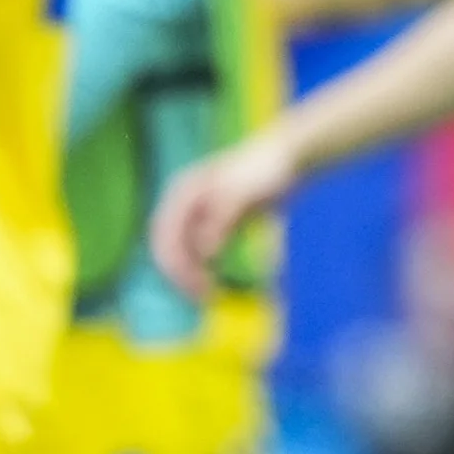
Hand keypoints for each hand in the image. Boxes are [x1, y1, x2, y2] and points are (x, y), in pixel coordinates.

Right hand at [151, 136, 298, 301]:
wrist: (288, 156)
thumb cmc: (264, 170)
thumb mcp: (242, 193)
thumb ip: (221, 219)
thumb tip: (205, 253)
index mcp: (181, 194)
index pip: (165, 237)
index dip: (175, 265)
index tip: (194, 287)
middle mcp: (183, 203)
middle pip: (169, 245)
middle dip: (181, 274)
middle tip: (203, 298)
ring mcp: (197, 211)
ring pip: (183, 249)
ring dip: (190, 272)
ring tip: (210, 293)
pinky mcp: (215, 220)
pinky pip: (200, 248)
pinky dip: (204, 265)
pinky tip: (216, 278)